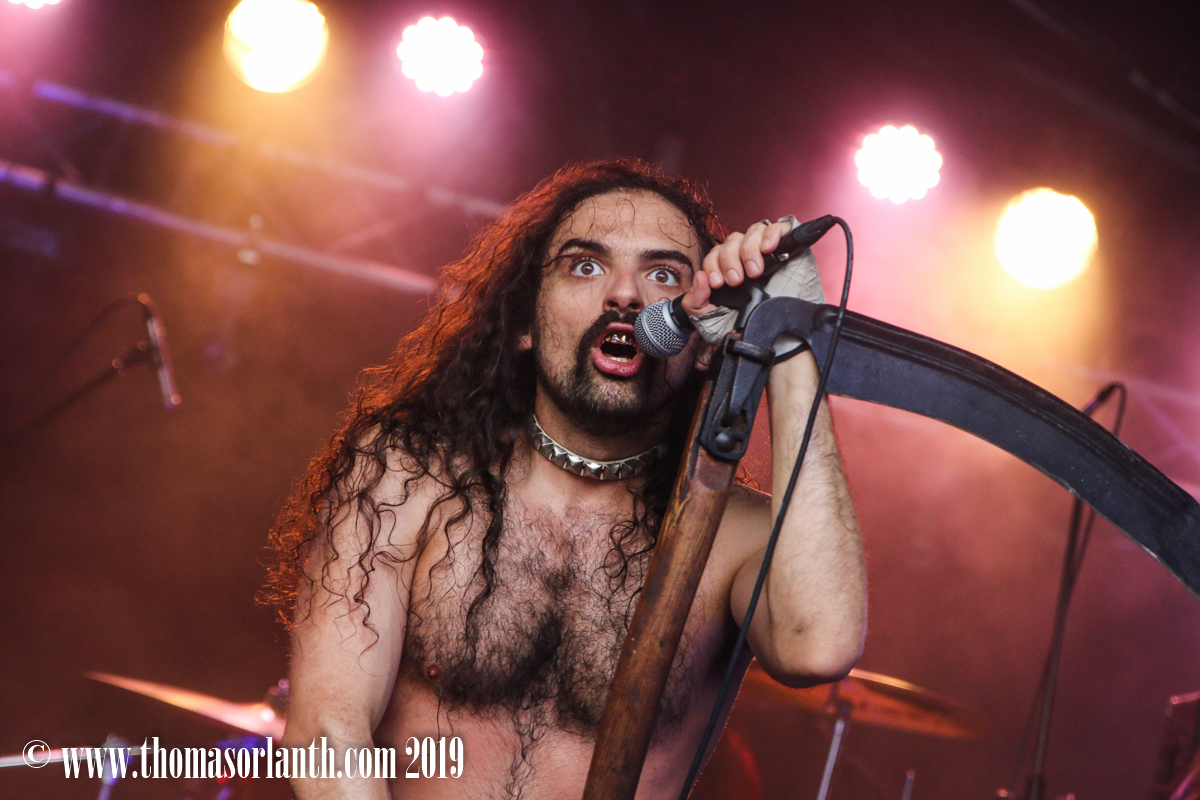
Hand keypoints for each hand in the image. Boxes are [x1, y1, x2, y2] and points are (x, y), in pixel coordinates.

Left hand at [682, 217, 825, 346]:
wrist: (778, 339)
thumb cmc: (747, 328)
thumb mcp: (710, 319)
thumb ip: (695, 301)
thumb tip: (699, 277)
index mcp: (729, 268)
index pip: (716, 253)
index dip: (713, 265)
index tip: (718, 284)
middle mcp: (747, 257)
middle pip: (733, 240)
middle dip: (730, 259)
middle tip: (736, 281)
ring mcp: (769, 252)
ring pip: (753, 231)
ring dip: (749, 249)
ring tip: (754, 272)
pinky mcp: (790, 249)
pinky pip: (780, 228)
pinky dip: (772, 234)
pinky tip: (768, 248)